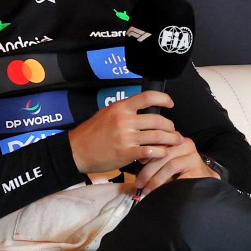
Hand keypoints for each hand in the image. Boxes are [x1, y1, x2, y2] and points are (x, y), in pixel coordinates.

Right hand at [65, 92, 182, 171]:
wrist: (77, 150)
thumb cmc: (92, 132)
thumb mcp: (107, 113)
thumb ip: (125, 111)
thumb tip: (144, 109)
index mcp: (121, 107)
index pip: (148, 97)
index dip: (163, 98)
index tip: (170, 104)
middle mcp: (124, 120)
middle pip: (158, 120)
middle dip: (171, 127)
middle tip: (174, 131)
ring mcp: (125, 137)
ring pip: (157, 136)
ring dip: (170, 140)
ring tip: (174, 142)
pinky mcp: (126, 153)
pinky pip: (150, 152)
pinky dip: (160, 153)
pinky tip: (161, 153)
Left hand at [129, 135, 218, 197]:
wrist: (205, 177)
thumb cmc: (182, 169)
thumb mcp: (169, 159)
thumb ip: (156, 157)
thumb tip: (137, 162)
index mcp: (177, 139)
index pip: (160, 142)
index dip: (147, 152)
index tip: (138, 163)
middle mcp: (186, 145)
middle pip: (163, 155)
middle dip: (148, 170)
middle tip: (138, 183)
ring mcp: (193, 157)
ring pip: (170, 166)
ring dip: (156, 179)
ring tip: (147, 190)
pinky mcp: (198, 171)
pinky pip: (180, 178)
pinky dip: (168, 185)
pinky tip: (160, 192)